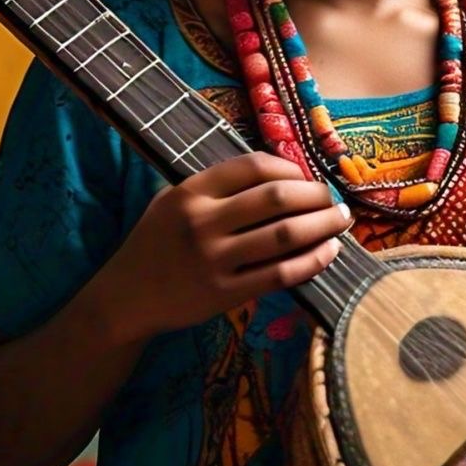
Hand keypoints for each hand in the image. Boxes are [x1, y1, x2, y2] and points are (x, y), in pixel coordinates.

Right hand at [100, 152, 351, 339]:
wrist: (124, 299)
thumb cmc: (154, 244)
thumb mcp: (171, 200)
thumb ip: (215, 186)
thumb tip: (279, 174)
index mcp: (191, 192)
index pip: (252, 166)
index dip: (289, 167)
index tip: (306, 176)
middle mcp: (203, 222)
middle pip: (277, 198)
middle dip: (316, 195)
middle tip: (334, 198)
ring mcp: (214, 260)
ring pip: (285, 235)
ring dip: (322, 225)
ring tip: (341, 220)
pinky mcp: (224, 294)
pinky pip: (279, 274)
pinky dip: (311, 261)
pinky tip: (328, 253)